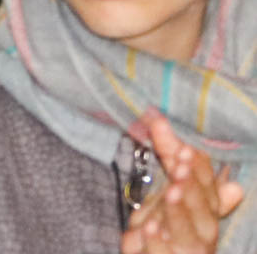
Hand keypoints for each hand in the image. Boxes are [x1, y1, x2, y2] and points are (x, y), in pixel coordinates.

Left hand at [121, 115, 243, 253]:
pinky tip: (148, 229)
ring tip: (171, 192)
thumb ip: (167, 156)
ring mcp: (185, 251)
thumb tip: (157, 116)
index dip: (200, 171)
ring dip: (180, 213)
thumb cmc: (164, 220)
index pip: (209, 189)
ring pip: (190, 235)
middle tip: (181, 168)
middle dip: (194, 188)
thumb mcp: (167, 186)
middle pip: (204, 212)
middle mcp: (202, 232)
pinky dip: (157, 244)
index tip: (186, 149)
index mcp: (205, 211)